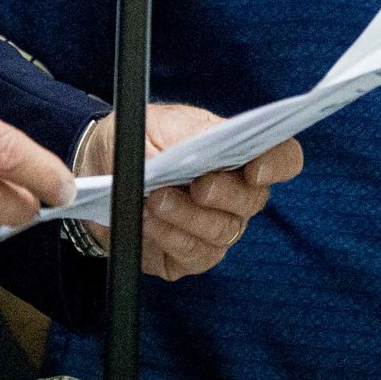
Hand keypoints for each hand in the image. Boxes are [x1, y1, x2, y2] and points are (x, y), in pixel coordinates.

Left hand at [74, 103, 304, 278]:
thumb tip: (203, 153)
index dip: (279, 164)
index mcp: (237, 152)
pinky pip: (195, 255)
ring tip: (156, 200)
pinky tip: (149, 222)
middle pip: (253, 201)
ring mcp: (216, 227)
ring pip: (223, 232)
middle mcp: (235, 193)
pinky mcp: (190, 256)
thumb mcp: (156, 123)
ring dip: (189, 217)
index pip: (282, 158)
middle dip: (224, 195)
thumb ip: (185, 137)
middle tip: (197, 186)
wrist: (98, 167)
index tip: (256, 170)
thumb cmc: (137, 139)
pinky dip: (171, 238)